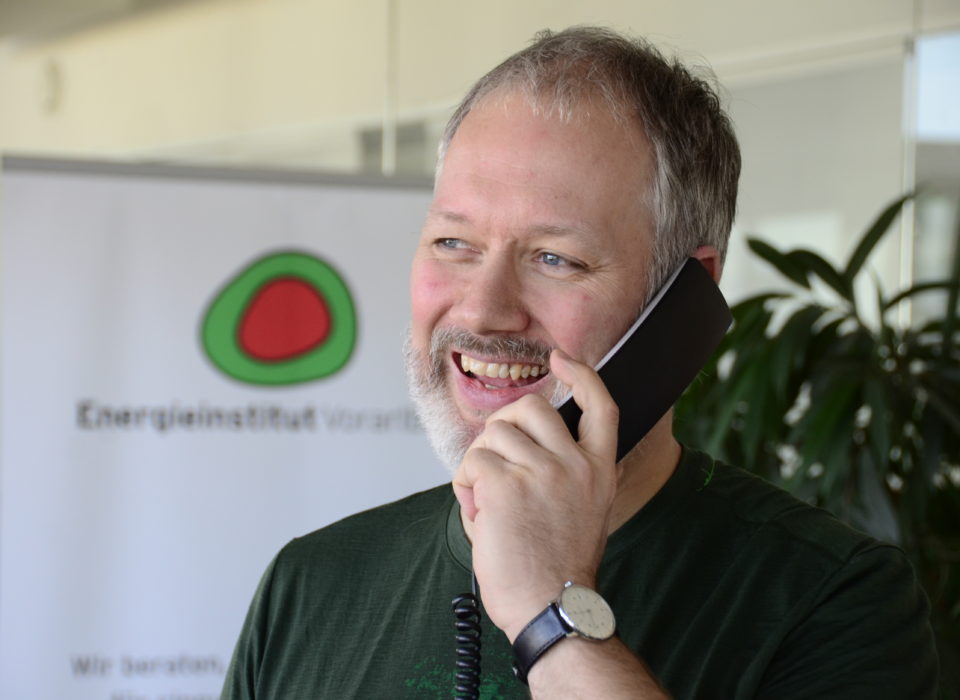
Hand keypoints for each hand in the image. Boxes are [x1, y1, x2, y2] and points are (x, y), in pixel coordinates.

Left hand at [452, 348, 620, 641]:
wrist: (551, 609)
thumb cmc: (557, 565)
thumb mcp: (582, 508)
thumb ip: (561, 468)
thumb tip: (517, 438)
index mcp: (599, 469)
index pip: (600, 404)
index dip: (580, 373)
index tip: (559, 358)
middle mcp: (575, 464)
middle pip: (530, 408)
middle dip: (504, 426)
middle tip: (497, 461)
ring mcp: (542, 472)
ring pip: (493, 434)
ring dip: (481, 463)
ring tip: (488, 500)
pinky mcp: (506, 485)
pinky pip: (472, 463)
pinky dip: (465, 484)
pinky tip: (479, 511)